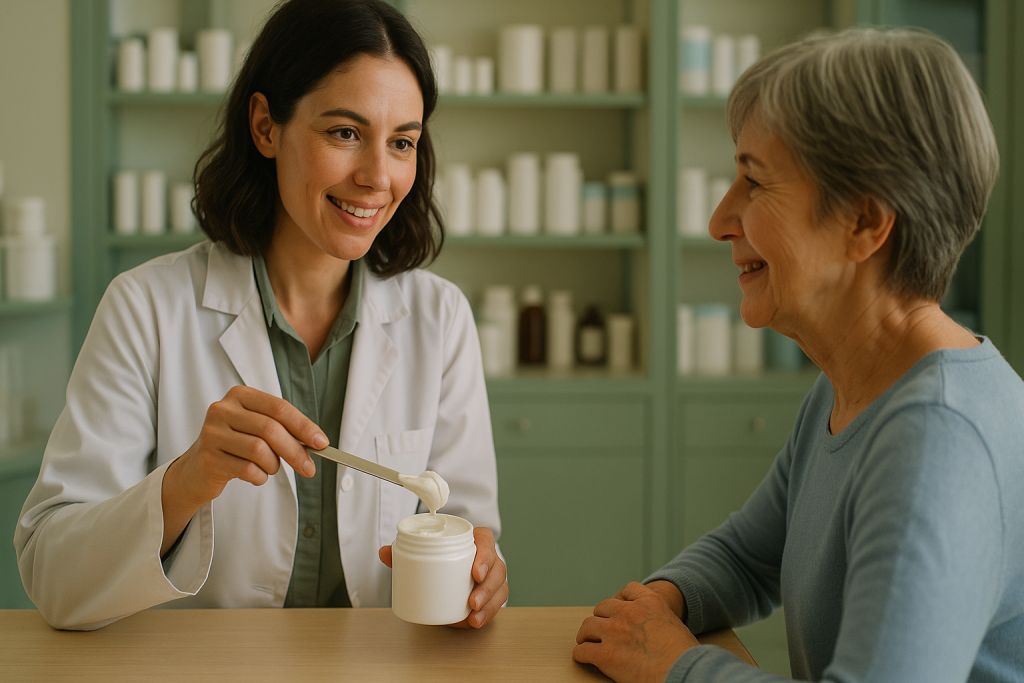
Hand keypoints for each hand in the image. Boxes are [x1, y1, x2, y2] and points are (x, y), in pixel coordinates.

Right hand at [161, 386, 326, 554]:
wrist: (197, 469)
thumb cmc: (236, 445)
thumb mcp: (257, 429)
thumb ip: (284, 430)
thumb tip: (317, 442)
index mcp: (240, 395)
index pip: (279, 408)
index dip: (303, 426)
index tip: (322, 443)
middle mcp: (223, 410)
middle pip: (270, 429)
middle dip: (295, 451)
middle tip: (309, 469)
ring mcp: (212, 433)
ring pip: (259, 451)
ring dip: (273, 465)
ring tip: (269, 468)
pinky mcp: (208, 457)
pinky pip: (247, 469)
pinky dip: (259, 476)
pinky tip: (254, 475)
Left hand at [379, 526, 507, 628]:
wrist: (447, 574)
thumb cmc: (440, 560)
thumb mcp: (423, 555)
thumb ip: (403, 554)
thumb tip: (383, 552)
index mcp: (474, 541)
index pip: (486, 541)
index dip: (485, 555)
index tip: (475, 572)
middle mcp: (487, 558)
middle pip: (497, 568)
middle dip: (487, 587)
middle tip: (472, 600)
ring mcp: (492, 577)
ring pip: (500, 588)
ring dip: (489, 604)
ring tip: (473, 616)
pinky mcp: (491, 595)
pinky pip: (497, 604)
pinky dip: (488, 614)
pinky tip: (476, 622)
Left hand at [573, 582, 700, 682]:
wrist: (683, 672)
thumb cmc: (685, 655)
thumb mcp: (675, 625)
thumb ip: (659, 621)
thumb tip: (654, 634)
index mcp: (650, 602)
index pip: (629, 590)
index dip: (621, 599)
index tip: (617, 608)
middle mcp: (629, 612)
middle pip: (603, 608)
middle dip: (601, 618)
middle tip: (599, 628)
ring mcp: (614, 631)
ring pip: (588, 626)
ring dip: (586, 634)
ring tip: (586, 641)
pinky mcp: (605, 654)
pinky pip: (583, 651)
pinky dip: (581, 655)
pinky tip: (584, 658)